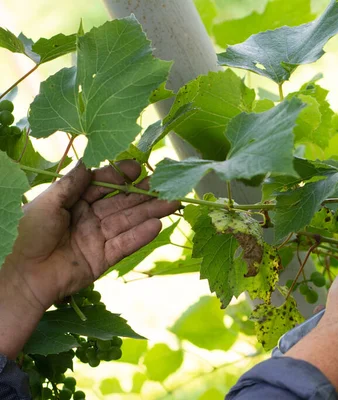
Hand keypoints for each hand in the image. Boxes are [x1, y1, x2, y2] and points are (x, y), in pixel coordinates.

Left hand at [0, 160, 178, 357]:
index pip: (103, 185)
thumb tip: (89, 162)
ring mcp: (98, 238)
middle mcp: (89, 218)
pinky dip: (141, 236)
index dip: (120, 176)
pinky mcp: (103, 259)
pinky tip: (157, 225)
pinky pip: (125, 244)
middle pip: (122, 203)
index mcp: (74, 202)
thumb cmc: (26, 233)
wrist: (20, 274)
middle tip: (166, 185)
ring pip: (129, 222)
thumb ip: (72, 184)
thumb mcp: (48, 202)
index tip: (138, 168)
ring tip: (173, 203)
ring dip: (151, 212)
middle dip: (144, 194)